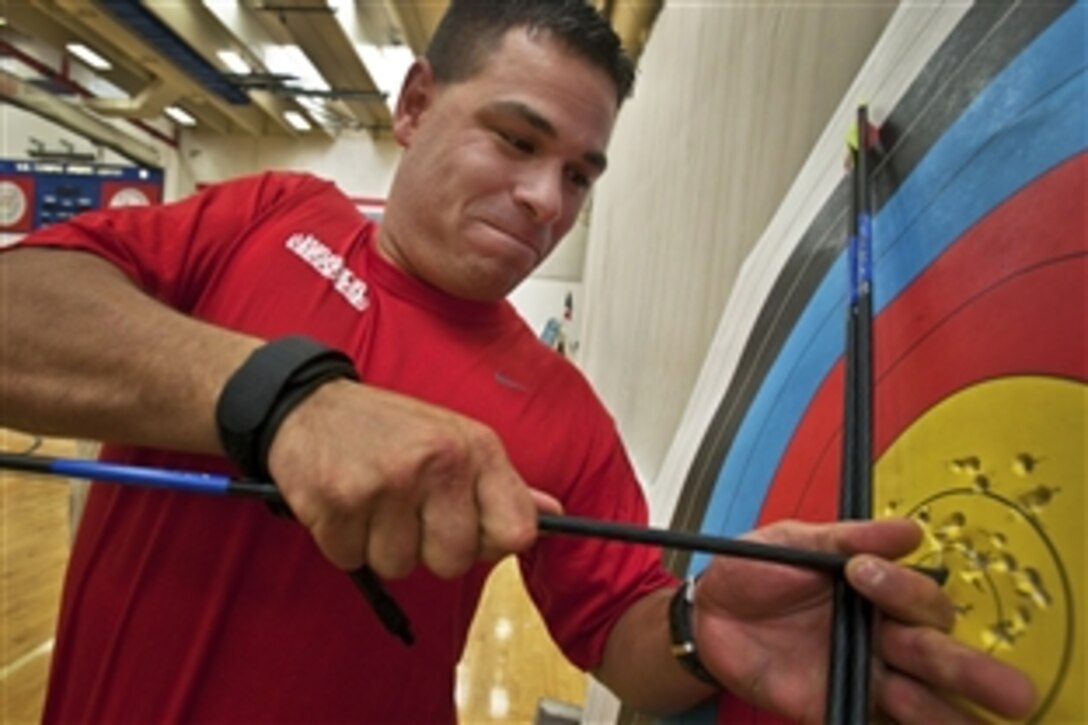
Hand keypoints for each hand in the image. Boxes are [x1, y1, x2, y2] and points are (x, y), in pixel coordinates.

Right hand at [265, 378, 560, 577]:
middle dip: (426, 549)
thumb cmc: (388, 430)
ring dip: (379, 545)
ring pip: (399, 567)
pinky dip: (342, 541)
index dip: (489, 543)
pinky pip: (351, 560)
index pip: (517, 532)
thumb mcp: (455, 441)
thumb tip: (553, 514)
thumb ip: (503, 484)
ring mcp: (388, 482)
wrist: (308, 405)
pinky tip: (343, 504)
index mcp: (476, 448)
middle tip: (405, 511)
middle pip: (454, 562)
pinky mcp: (339, 501)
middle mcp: (438, 462)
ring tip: (371, 502)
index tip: (466, 529)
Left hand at [691, 519, 1036, 723]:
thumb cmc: (753, 572)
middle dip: (971, 670)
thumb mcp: (794, 541)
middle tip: (1006, 688)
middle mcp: (880, 637)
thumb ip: (846, 538)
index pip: (918, 598)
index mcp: (877, 593)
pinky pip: (870, 719)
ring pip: (921, 701)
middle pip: (938, 655)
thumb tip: (906, 531)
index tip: (862, 573)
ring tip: (947, 712)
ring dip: (941, 710)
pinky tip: (905, 722)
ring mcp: (860, 674)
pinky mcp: (833, 705)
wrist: (704, 613)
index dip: (901, 589)